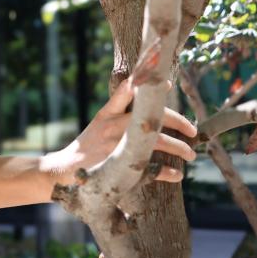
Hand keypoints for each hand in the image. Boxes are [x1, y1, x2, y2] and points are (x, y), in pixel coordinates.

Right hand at [53, 76, 197, 184]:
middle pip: (153, 117)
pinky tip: (177, 174)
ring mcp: (117, 147)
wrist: (64, 170)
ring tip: (191, 154)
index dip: (149, 86)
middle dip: (178, 122)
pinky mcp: (119, 168)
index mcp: (107, 114)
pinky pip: (151, 169)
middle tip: (193, 130)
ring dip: (179, 148)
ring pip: (157, 142)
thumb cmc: (86, 146)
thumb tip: (141, 95)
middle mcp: (113, 127)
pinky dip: (167, 172)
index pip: (127, 92)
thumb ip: (118, 109)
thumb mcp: (99, 122)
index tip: (168, 83)